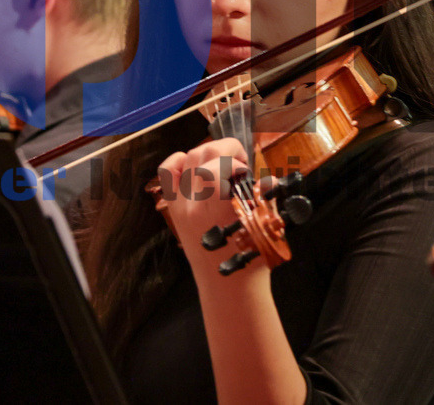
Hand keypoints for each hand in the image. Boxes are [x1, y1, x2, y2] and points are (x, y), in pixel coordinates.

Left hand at [156, 138, 253, 275]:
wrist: (228, 285)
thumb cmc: (250, 259)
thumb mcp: (265, 225)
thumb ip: (264, 195)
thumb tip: (266, 177)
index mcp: (218, 208)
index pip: (217, 163)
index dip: (235, 155)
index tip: (247, 167)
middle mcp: (194, 204)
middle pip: (201, 153)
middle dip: (224, 148)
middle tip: (239, 161)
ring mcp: (180, 206)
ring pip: (183, 159)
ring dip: (205, 152)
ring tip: (221, 163)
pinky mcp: (174, 210)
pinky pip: (167, 175)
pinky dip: (179, 162)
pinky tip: (195, 167)